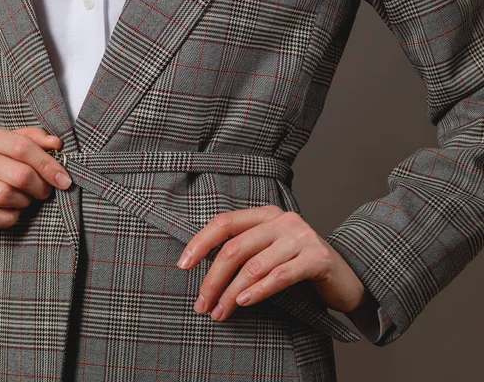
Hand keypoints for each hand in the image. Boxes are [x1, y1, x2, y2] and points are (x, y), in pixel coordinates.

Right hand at [0, 127, 71, 227]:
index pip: (24, 148)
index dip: (49, 166)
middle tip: (43, 192)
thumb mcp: (6, 139)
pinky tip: (12, 212)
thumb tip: (57, 144)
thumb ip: (33, 138)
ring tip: (25, 199)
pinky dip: (7, 219)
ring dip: (24, 203)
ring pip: (5, 197)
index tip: (64, 181)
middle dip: (40, 188)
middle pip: (19, 176)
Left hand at [177, 205, 367, 320]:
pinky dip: (258, 291)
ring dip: (231, 293)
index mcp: (265, 215)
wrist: (345, 278)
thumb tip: (201, 269)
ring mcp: (301, 237)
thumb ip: (242, 251)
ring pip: (254, 265)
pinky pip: (279, 276)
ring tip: (220, 312)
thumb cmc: (297, 266)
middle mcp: (282, 220)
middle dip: (212, 280)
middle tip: (201, 305)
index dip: (200, 243)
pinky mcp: (316, 258)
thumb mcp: (267, 252)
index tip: (183, 265)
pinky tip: (243, 302)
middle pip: (235, 248)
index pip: (224, 222)